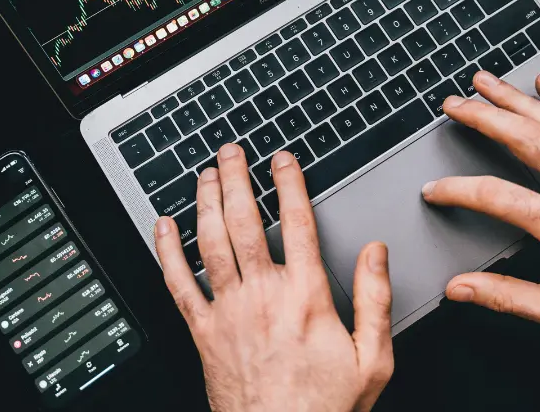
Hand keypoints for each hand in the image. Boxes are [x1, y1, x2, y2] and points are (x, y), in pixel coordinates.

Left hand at [154, 144, 393, 411]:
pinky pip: (178, 284)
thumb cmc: (324, 407)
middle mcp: (262, 296)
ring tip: (205, 174)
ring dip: (206, 203)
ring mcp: (227, 312)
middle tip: (231, 152)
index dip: (289, 183)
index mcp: (305, 297)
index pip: (298, 223)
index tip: (282, 160)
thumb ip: (375, 300)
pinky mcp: (202, 333)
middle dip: (236, 179)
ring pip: (211, 243)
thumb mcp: (372, 358)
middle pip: (244, 222)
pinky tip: (163, 227)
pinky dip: (168, 252)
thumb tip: (376, 253)